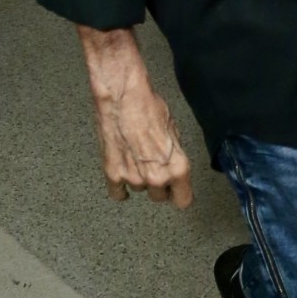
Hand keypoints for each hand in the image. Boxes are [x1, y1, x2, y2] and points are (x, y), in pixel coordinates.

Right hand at [77, 25, 193, 206]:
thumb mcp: (174, 132)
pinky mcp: (113, 174)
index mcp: (178, 168)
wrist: (123, 97)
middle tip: (152, 166)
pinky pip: (118, 194)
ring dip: (138, 179)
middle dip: (158, 184)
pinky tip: (122, 175)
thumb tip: (174, 168)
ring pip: (139, 190)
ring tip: (135, 157)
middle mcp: (157, 178)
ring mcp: (134, 179)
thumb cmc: (149, 108)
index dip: (179, 193)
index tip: (176, 190)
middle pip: (159, 197)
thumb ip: (175, 157)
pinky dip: (120, 187)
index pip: (183, 200)